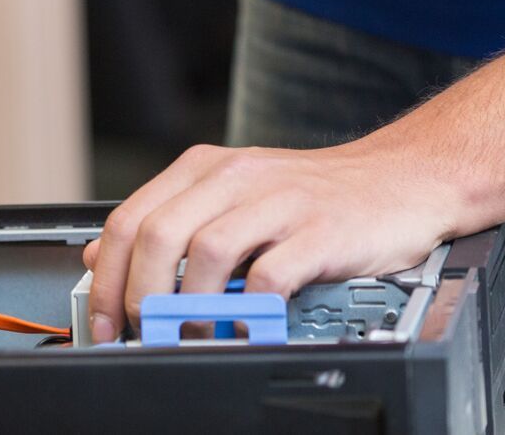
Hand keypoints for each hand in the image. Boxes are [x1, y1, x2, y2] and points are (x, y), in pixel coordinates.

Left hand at [81, 141, 456, 342]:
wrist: (401, 178)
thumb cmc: (315, 196)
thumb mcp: (232, 196)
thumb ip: (171, 221)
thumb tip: (104, 256)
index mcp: (207, 168)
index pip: (131, 218)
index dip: (108, 277)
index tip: (104, 321)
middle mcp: (236, 177)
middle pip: (160, 235)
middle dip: (140, 296)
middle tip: (143, 334)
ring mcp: (280, 201)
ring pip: (207, 252)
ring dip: (190, 306)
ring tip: (193, 335)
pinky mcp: (321, 230)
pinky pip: (272, 274)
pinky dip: (250, 309)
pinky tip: (246, 328)